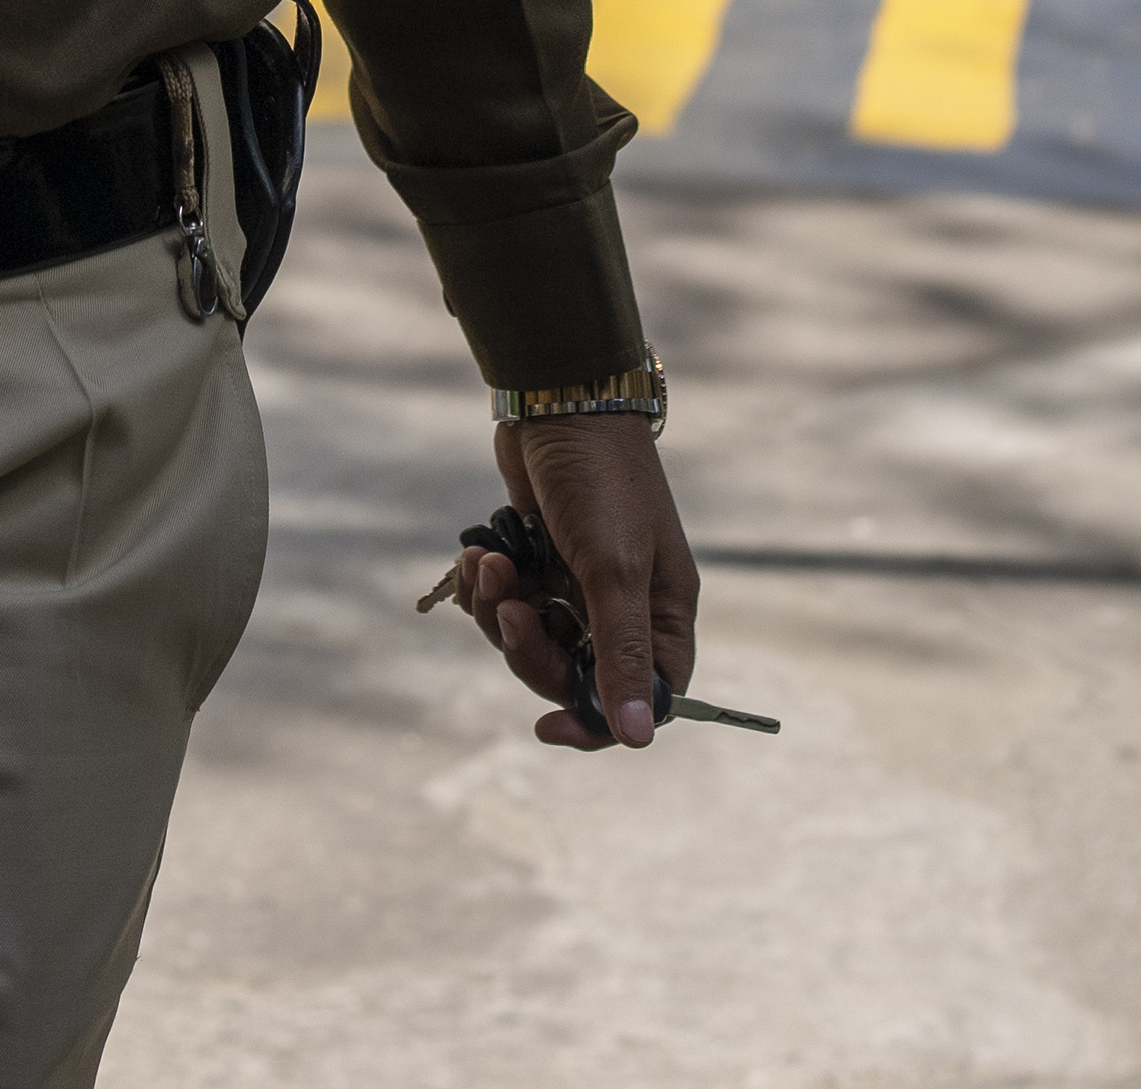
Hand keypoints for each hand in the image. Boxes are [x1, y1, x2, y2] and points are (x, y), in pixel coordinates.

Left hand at [442, 414, 700, 747]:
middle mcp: (623, 606)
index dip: (597, 722)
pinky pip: (506, 607)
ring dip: (499, 612)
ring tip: (490, 565)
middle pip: (573, 675)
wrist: (557, 402)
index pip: (643, 697)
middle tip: (510, 612)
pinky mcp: (539, 562)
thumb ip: (621, 653)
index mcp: (662, 614)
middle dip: (530, 651)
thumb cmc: (601, 480)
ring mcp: (578, 584)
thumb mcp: (613, 569)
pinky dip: (486, 589)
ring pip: (531, 642)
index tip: (547, 727)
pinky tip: (479, 557)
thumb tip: (639, 737)